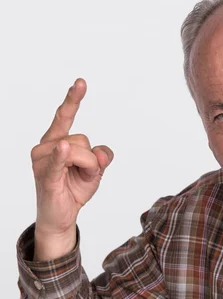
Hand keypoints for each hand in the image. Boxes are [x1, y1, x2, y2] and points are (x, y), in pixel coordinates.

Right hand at [31, 78, 112, 260]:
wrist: (61, 216)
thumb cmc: (74, 189)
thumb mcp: (96, 171)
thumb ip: (102, 157)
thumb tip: (102, 154)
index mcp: (56, 141)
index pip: (64, 116)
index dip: (73, 99)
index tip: (80, 82)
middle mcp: (45, 147)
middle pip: (83, 140)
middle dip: (92, 159)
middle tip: (83, 175)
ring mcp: (43, 161)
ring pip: (79, 151)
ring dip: (88, 169)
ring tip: (74, 180)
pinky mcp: (47, 177)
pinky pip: (57, 162)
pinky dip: (60, 156)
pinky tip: (61, 148)